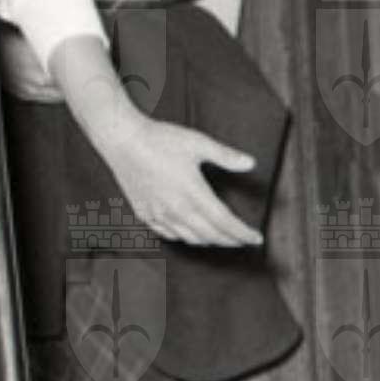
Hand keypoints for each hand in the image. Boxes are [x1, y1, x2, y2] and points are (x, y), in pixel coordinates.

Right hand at [102, 115, 259, 246]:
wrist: (122, 140)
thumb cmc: (160, 139)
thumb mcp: (198, 143)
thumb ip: (226, 156)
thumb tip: (251, 163)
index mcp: (193, 193)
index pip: (226, 222)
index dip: (243, 233)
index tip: (257, 238)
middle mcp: (177, 209)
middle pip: (211, 235)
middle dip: (231, 241)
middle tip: (244, 240)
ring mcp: (159, 215)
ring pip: (191, 239)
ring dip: (211, 241)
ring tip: (223, 238)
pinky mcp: (145, 214)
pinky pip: (170, 235)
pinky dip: (186, 238)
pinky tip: (192, 234)